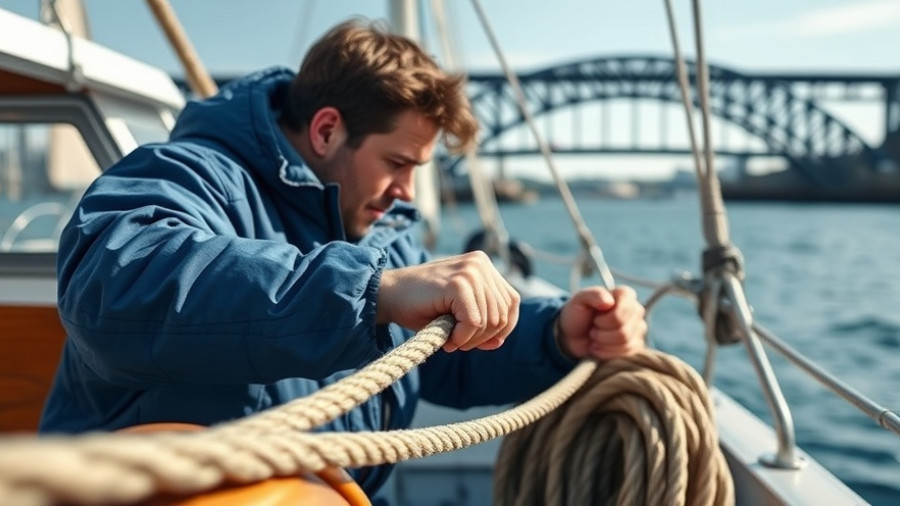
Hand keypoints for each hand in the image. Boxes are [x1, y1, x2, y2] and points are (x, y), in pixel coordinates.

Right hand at [377, 251, 520, 352]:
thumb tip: (500, 342)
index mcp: (483, 266)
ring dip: (471, 340)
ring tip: (450, 340)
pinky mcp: (458, 283)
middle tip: (458, 342)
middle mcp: (480, 263)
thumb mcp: (457, 316)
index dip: (502, 328)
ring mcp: (471, 271)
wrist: (387, 295)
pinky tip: (448, 338)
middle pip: (503, 313)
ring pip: (491, 320)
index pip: (511, 302)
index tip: (478, 340)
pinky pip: (475, 322)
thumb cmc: (420, 306)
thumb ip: (482, 326)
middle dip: (483, 337)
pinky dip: (462, 338)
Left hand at [556, 286, 646, 360]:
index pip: (623, 311)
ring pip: (625, 342)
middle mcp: (636, 310)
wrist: (573, 335)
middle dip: (601, 332)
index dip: (605, 319)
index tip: (595, 318)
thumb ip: (594, 295)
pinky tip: (599, 346)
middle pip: (624, 329)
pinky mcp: (636, 345)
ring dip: (603, 342)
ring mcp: (638, 328)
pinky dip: (607, 352)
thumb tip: (609, 302)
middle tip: (593, 328)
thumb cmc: (578, 314)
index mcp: (624, 294)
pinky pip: (626, 353)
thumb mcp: (580, 299)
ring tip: (595, 336)